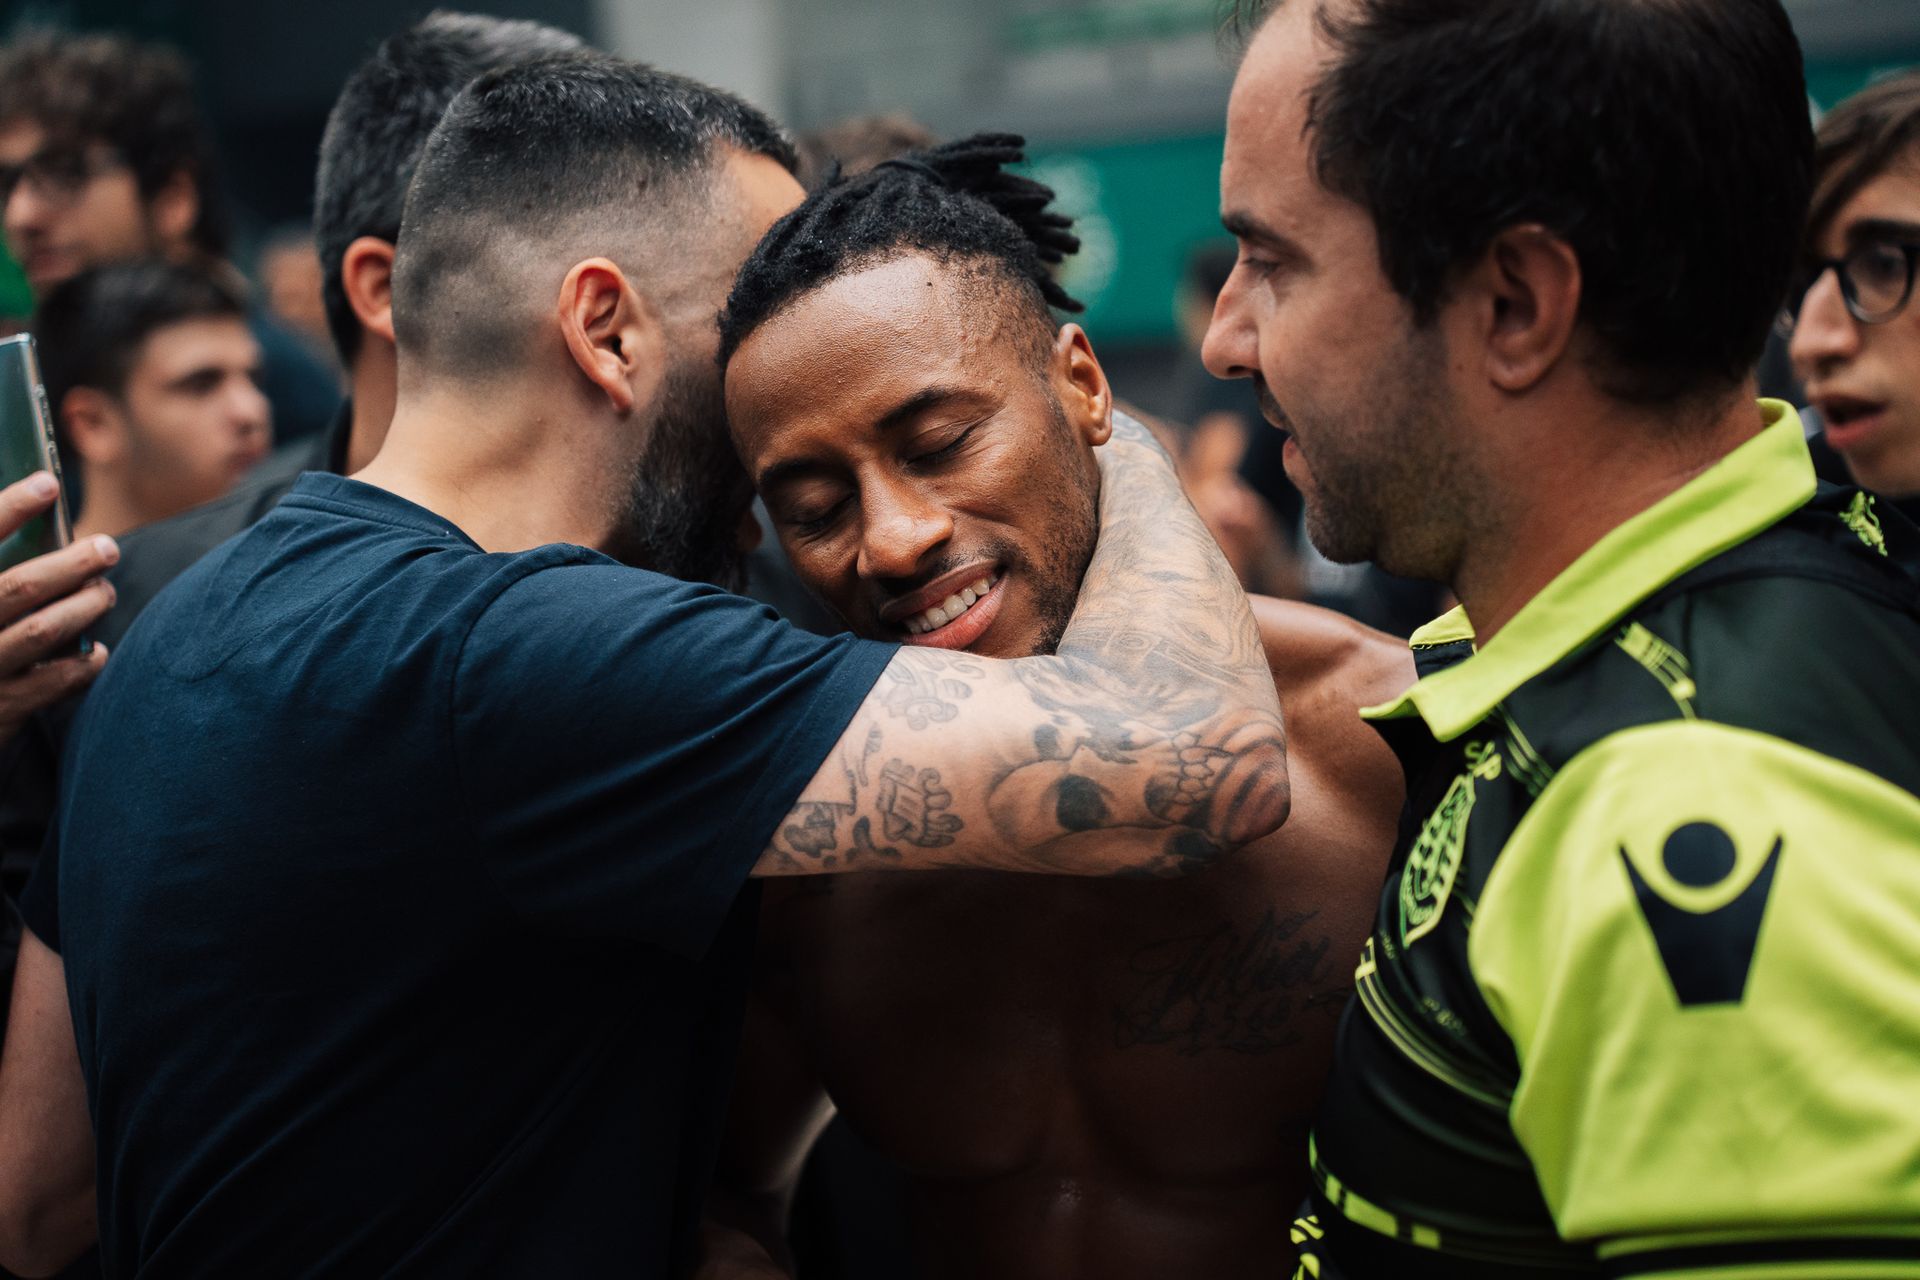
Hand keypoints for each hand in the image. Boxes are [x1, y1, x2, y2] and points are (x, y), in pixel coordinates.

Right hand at [0, 472, 114, 744]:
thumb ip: (0, 560)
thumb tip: (35, 505)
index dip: (9, 508)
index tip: (47, 483)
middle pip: (19, 586)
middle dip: (70, 564)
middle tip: (106, 548)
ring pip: (42, 630)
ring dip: (84, 606)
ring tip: (104, 591)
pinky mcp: (1, 708)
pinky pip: (53, 682)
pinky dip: (83, 663)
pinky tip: (95, 651)